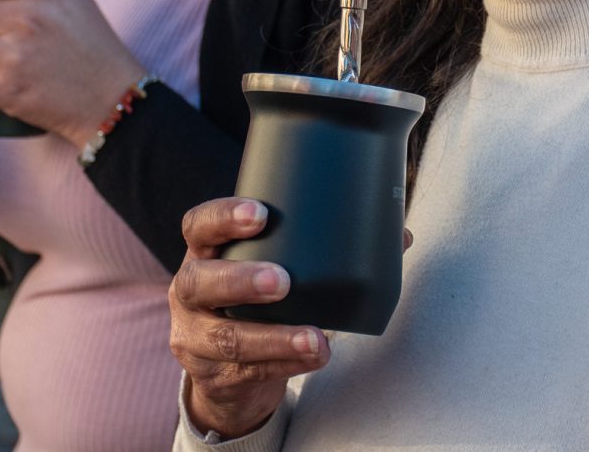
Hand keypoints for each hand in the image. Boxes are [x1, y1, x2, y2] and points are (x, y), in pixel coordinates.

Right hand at [170, 198, 330, 438]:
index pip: (198, 225)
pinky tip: (314, 357)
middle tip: (283, 280)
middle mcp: (188, 291)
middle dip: (240, 279)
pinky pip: (248, 371)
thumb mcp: (272, 267)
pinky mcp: (212, 374)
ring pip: (225, 337)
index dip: (223, 217)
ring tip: (315, 336)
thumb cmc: (258, 300)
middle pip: (199, 281)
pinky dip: (286, 364)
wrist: (227, 367)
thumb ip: (321, 248)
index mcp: (204, 253)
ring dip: (273, 337)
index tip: (260, 213)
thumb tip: (400, 234)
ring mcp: (195, 336)